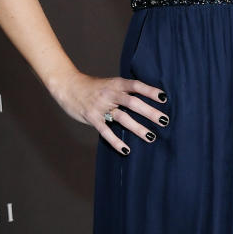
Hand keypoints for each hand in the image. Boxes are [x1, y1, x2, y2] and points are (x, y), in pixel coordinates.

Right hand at [49, 70, 168, 155]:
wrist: (68, 86)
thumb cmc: (92, 87)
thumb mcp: (109, 84)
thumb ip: (124, 91)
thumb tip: (146, 100)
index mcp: (116, 84)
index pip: (136, 86)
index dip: (150, 91)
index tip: (164, 98)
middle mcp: (109, 94)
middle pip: (132, 102)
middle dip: (149, 112)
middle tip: (164, 120)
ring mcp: (100, 106)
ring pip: (122, 117)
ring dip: (137, 128)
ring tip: (150, 137)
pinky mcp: (92, 118)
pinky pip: (105, 131)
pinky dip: (116, 141)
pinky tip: (126, 150)